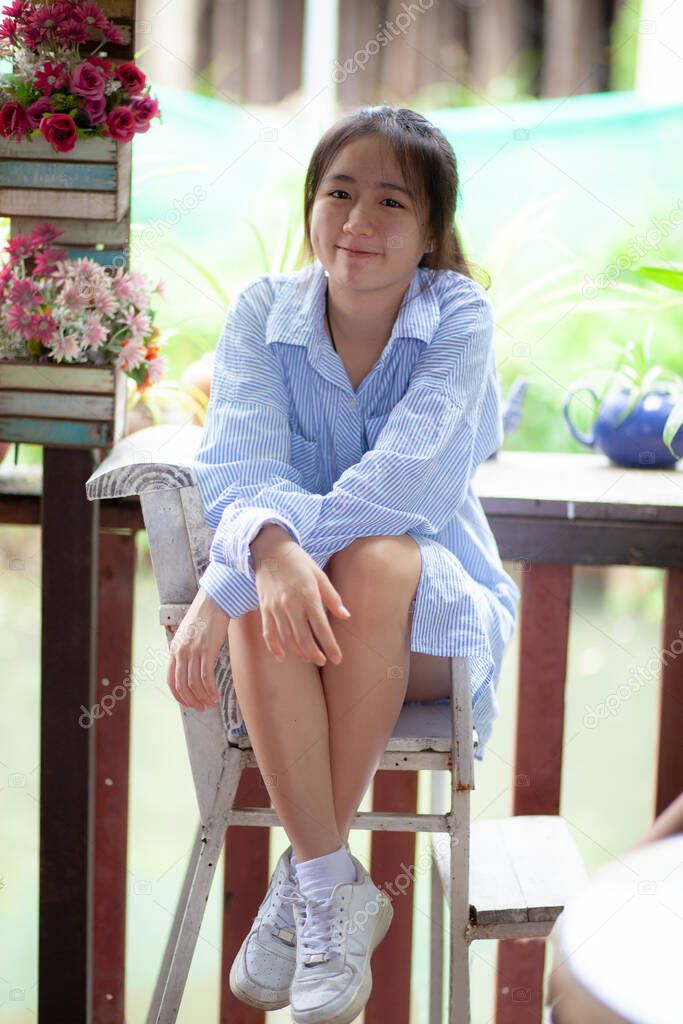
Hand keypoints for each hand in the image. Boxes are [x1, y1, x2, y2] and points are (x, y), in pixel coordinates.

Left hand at [166, 586, 229, 710]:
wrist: (214, 601)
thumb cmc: (204, 616)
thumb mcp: (188, 634)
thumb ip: (187, 650)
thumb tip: (193, 667)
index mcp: (174, 649)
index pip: (171, 679)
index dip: (179, 695)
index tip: (187, 703)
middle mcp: (181, 652)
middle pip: (182, 685)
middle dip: (191, 700)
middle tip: (201, 708)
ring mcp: (193, 651)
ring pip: (194, 683)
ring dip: (202, 697)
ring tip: (211, 703)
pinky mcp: (206, 650)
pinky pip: (206, 676)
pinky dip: (210, 689)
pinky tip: (216, 694)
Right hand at [251, 525, 349, 665]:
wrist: (270, 549)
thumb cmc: (299, 561)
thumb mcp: (319, 575)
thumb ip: (332, 597)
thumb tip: (345, 616)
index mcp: (309, 596)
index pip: (322, 628)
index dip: (330, 646)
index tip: (337, 659)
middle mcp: (291, 604)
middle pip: (303, 638)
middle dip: (314, 654)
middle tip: (323, 661)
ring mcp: (276, 607)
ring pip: (287, 638)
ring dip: (298, 652)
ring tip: (308, 658)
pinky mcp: (264, 608)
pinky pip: (269, 633)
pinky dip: (274, 647)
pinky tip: (282, 657)